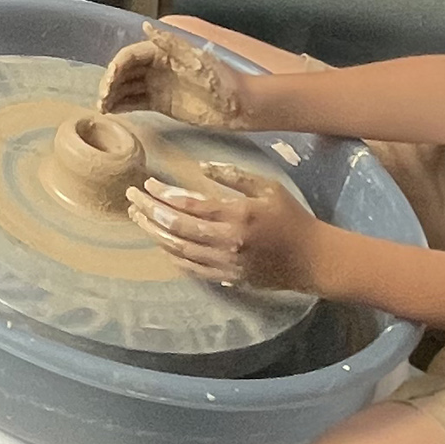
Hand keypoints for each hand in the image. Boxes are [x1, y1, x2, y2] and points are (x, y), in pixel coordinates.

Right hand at [99, 23, 248, 128]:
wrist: (239, 105)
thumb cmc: (222, 80)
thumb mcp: (196, 60)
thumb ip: (170, 43)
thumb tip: (145, 26)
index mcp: (162, 52)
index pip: (131, 56)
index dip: (117, 66)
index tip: (109, 81)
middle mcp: (156, 67)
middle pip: (125, 72)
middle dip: (110, 83)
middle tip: (102, 100)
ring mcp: (157, 85)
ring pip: (127, 87)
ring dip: (113, 95)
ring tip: (102, 108)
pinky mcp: (160, 103)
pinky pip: (135, 102)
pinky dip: (122, 105)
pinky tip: (111, 111)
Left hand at [130, 163, 318, 292]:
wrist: (314, 259)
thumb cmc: (292, 217)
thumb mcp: (268, 187)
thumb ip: (234, 176)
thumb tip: (201, 166)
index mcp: (237, 215)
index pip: (189, 205)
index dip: (163, 194)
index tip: (147, 184)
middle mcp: (227, 242)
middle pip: (176, 228)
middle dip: (149, 212)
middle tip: (131, 198)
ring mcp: (226, 264)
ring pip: (179, 250)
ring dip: (154, 233)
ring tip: (138, 218)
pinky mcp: (229, 277)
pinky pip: (192, 269)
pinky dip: (172, 256)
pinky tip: (161, 244)